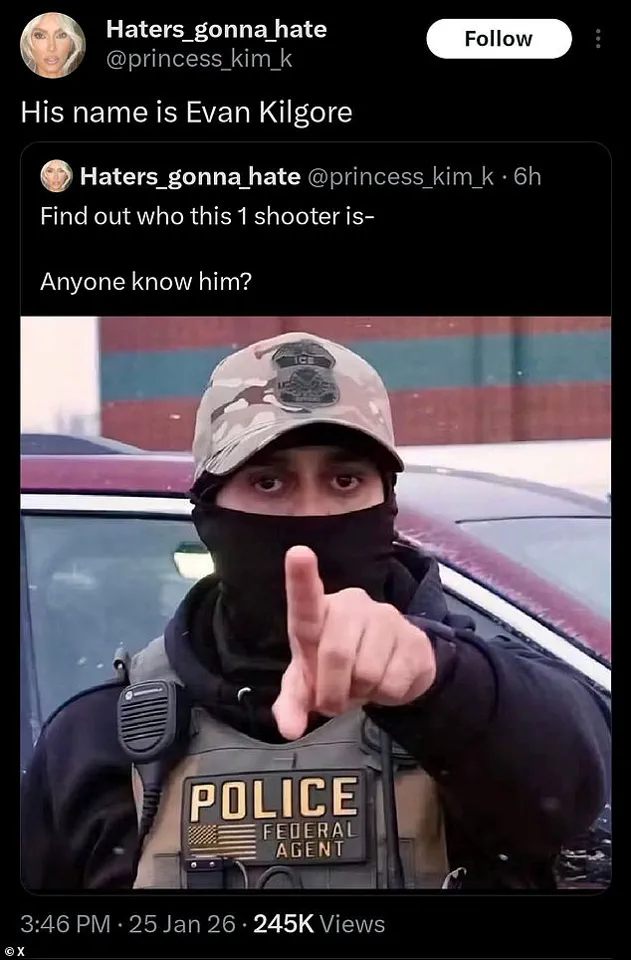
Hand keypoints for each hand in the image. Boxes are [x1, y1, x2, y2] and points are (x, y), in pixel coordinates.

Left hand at [272, 545, 436, 739]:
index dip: (301, 578)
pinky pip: (393, 682)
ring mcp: (385, 617)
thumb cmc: (340, 668)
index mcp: (319, 613)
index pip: (306, 598)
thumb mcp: (310, 685)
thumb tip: (289, 729)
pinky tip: (387, 680)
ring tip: (363, 683)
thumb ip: (293, 703)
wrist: (394, 669)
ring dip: (361, 693)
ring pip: (366, 672)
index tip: (297, 553)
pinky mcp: (413, 638)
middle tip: (335, 701)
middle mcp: (351, 605)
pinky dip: (386, 696)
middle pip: (336, 655)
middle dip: (332, 692)